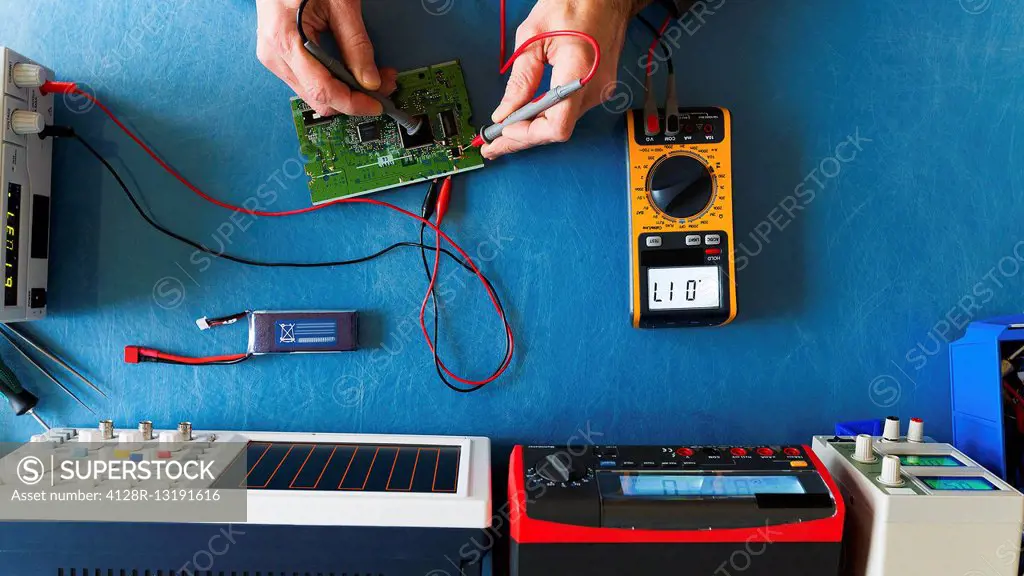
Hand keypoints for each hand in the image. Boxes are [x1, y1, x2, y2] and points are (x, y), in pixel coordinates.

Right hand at [255, 0, 397, 116]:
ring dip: (345, 91)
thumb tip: (370, 78)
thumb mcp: (339, 3)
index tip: (377, 104)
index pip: (323, 90)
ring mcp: (275, 58)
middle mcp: (275, 55)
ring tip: (372, 76)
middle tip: (383, 84)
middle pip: (319, 98)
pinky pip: (310, 81)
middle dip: (354, 98)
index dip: (353, 103)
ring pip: (315, 94)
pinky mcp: (281, 56)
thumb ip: (356, 43)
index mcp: (285, 40)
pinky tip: (351, 71)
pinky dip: (334, 81)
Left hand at [481, 0, 636, 158]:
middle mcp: (594, 88)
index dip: (527, 134)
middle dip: (521, 138)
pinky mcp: (598, 89)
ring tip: (504, 132)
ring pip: (561, 123)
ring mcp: (599, 91)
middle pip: (555, 130)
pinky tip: (527, 117)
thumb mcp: (533, 36)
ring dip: (532, 128)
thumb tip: (505, 111)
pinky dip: (545, 116)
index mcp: (578, 72)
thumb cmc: (574, 3)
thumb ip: (521, 79)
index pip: (555, 126)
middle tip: (493, 145)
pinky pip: (568, 111)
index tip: (504, 131)